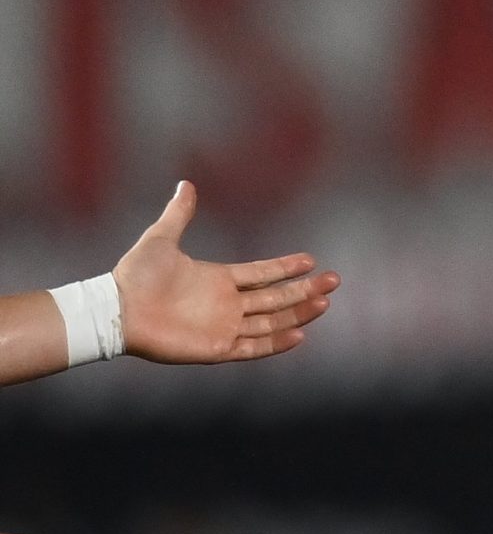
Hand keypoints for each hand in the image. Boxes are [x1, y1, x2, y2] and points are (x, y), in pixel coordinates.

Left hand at [114, 182, 338, 363]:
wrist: (117, 310)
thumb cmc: (136, 276)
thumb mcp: (161, 239)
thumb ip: (179, 214)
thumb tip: (185, 184)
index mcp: (219, 280)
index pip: (262, 274)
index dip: (286, 268)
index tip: (311, 260)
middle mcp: (226, 304)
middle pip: (276, 298)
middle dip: (305, 290)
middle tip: (334, 280)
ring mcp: (223, 327)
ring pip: (272, 322)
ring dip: (298, 313)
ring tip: (324, 304)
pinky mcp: (216, 348)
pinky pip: (253, 348)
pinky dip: (276, 343)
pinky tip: (299, 335)